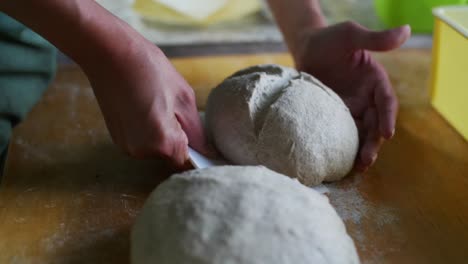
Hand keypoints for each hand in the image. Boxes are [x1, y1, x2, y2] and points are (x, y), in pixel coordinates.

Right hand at [83, 39, 210, 167]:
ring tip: (157, 103)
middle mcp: (142, 151)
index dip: (197, 151)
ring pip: (157, 149)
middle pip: (171, 155)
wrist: (110, 54)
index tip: (198, 135)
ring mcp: (127, 146)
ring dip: (163, 133)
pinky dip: (148, 130)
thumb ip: (196, 131)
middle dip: (179, 137)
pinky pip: (143, 141)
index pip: (187, 161)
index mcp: (161, 141)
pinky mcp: (117, 139)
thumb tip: (208, 152)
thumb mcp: (183, 97)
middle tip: (175, 108)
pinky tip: (144, 106)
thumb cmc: (148, 68)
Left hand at [290, 22, 410, 170]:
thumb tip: (406, 31)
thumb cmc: (329, 40)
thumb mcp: (351, 35)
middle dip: (373, 142)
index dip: (388, 117)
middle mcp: (366, 98)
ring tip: (357, 168)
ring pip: (359, 132)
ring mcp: (350, 108)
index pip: (386, 101)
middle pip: (374, 123)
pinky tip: (338, 161)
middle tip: (367, 159)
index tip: (387, 133)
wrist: (305, 49)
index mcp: (375, 81)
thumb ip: (374, 38)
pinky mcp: (332, 115)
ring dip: (360, 150)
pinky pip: (340, 133)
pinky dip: (341, 147)